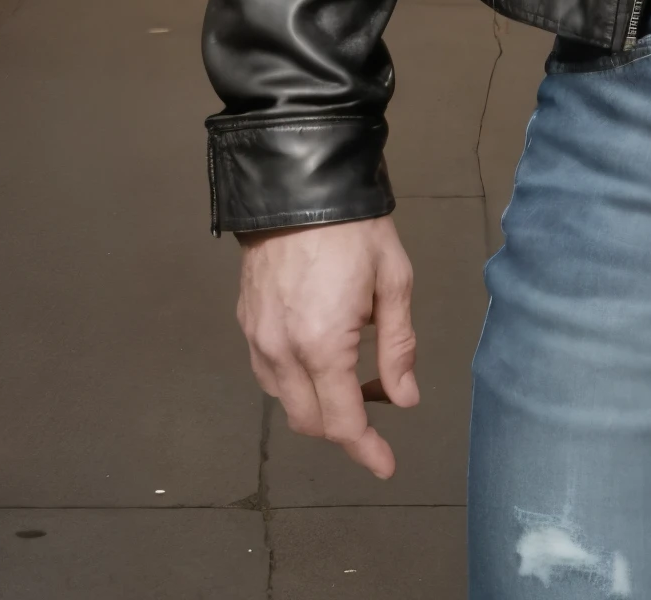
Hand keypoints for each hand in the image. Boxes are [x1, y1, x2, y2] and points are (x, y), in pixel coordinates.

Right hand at [236, 216, 418, 478]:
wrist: (297, 184)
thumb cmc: (355, 230)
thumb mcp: (393, 282)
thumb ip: (398, 346)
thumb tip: (404, 397)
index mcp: (322, 346)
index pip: (342, 422)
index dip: (366, 450)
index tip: (386, 466)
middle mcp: (282, 351)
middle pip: (310, 421)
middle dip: (344, 428)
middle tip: (378, 403)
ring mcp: (257, 337)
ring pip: (284, 400)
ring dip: (317, 404)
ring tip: (352, 376)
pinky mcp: (245, 321)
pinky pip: (268, 372)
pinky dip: (294, 380)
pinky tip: (318, 355)